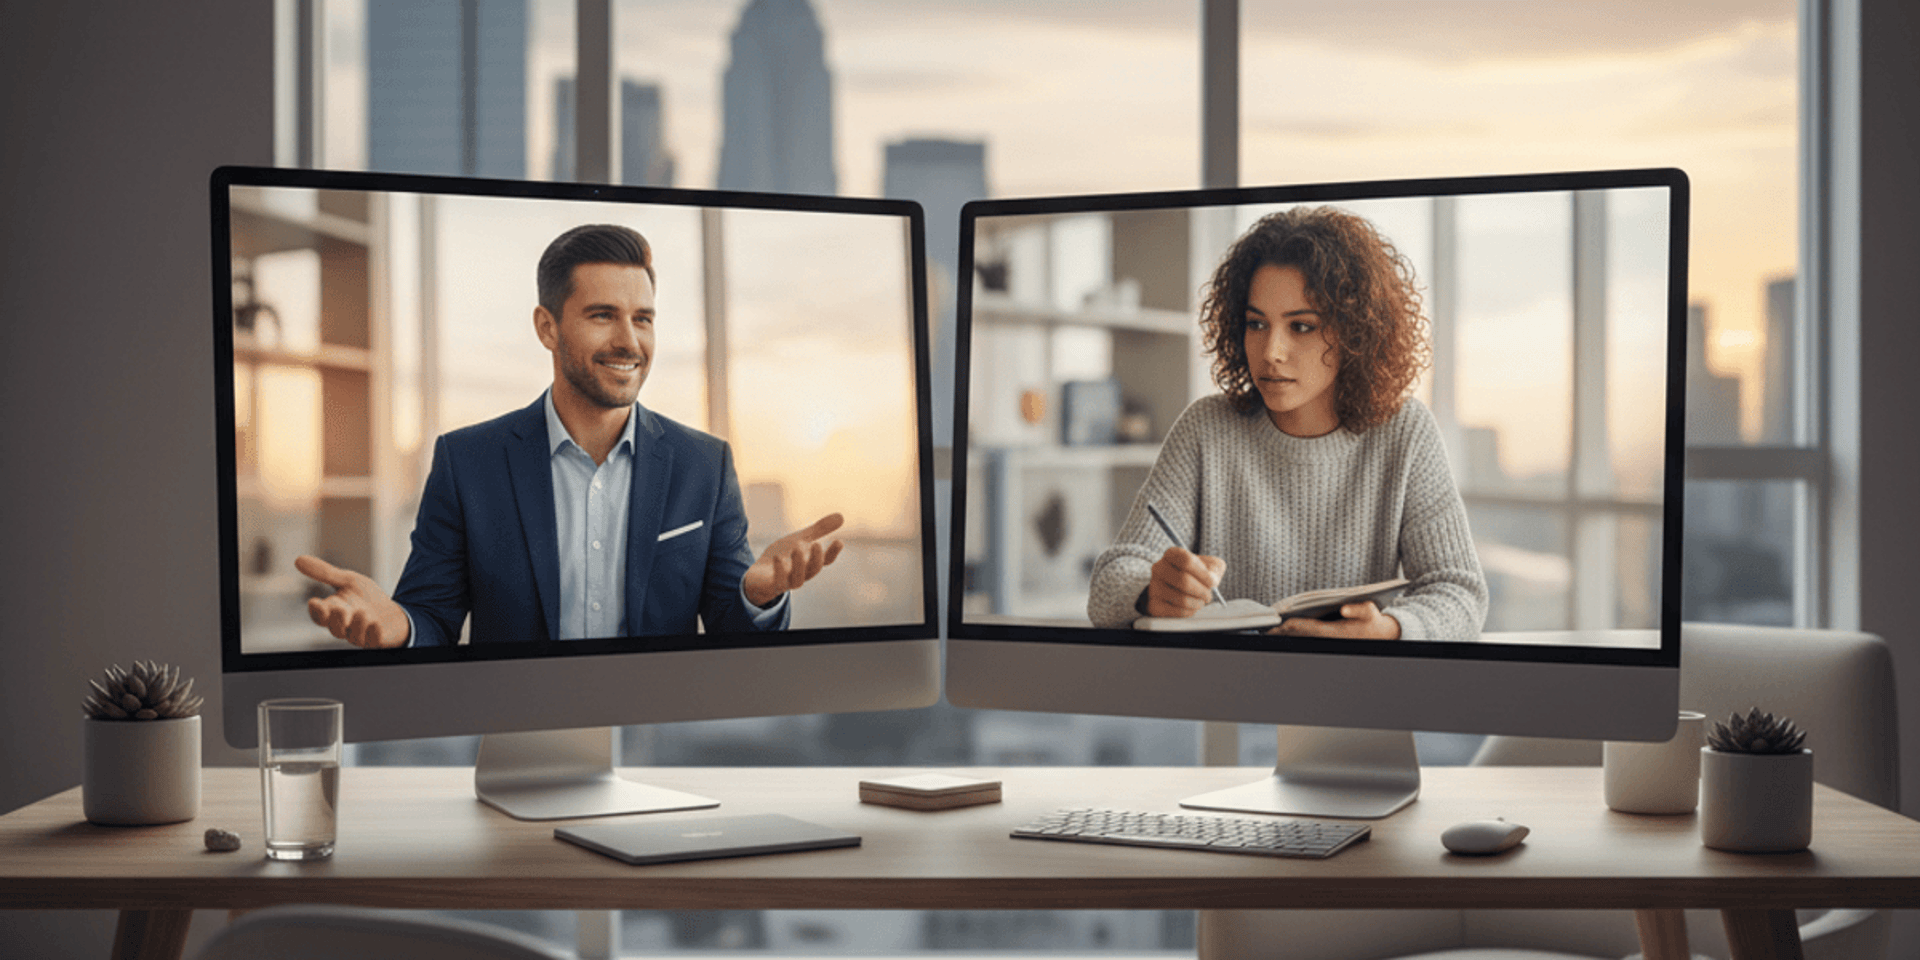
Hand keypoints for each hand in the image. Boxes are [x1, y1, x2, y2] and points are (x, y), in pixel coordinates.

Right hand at [295, 555, 411, 648]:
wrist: (393, 613)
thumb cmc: (367, 598)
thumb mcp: (348, 581)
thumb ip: (326, 573)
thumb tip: (298, 560)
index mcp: (334, 612)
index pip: (319, 616)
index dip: (316, 611)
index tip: (314, 602)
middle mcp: (345, 626)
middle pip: (334, 628)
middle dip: (336, 619)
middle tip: (340, 609)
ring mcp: (360, 635)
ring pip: (353, 636)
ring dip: (357, 625)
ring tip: (363, 612)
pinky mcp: (376, 640)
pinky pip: (372, 641)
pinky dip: (373, 634)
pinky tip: (376, 624)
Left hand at [742, 512, 844, 606]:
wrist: (759, 576)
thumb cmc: (783, 556)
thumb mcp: (800, 539)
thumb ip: (819, 530)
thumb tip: (842, 516)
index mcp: (809, 563)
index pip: (825, 560)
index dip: (833, 553)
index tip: (839, 541)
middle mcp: (800, 574)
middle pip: (813, 570)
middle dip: (816, 558)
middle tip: (817, 544)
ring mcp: (786, 582)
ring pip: (797, 580)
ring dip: (799, 565)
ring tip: (797, 548)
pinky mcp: (771, 585)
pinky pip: (777, 582)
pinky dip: (779, 571)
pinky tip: (777, 557)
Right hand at [1144, 546, 1225, 617]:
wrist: (1178, 589)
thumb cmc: (1196, 575)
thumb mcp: (1209, 565)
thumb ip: (1214, 567)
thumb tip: (1212, 579)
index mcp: (1172, 554)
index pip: (1186, 560)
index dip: (1203, 574)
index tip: (1213, 582)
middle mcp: (1159, 568)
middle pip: (1183, 580)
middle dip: (1201, 591)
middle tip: (1208, 596)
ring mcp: (1154, 586)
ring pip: (1181, 598)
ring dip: (1197, 603)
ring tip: (1201, 602)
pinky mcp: (1155, 605)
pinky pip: (1176, 611)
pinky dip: (1189, 611)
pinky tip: (1192, 608)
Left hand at [1270, 601, 1401, 639]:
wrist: (1382, 636)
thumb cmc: (1374, 622)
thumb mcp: (1371, 612)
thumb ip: (1360, 609)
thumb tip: (1345, 608)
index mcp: (1334, 633)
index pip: (1306, 628)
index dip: (1290, 624)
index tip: (1276, 621)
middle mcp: (1327, 639)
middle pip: (1299, 635)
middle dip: (1282, 630)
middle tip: (1264, 627)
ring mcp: (1325, 642)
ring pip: (1301, 638)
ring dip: (1286, 634)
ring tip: (1269, 628)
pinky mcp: (1325, 641)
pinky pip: (1305, 637)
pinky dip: (1293, 634)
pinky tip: (1283, 629)